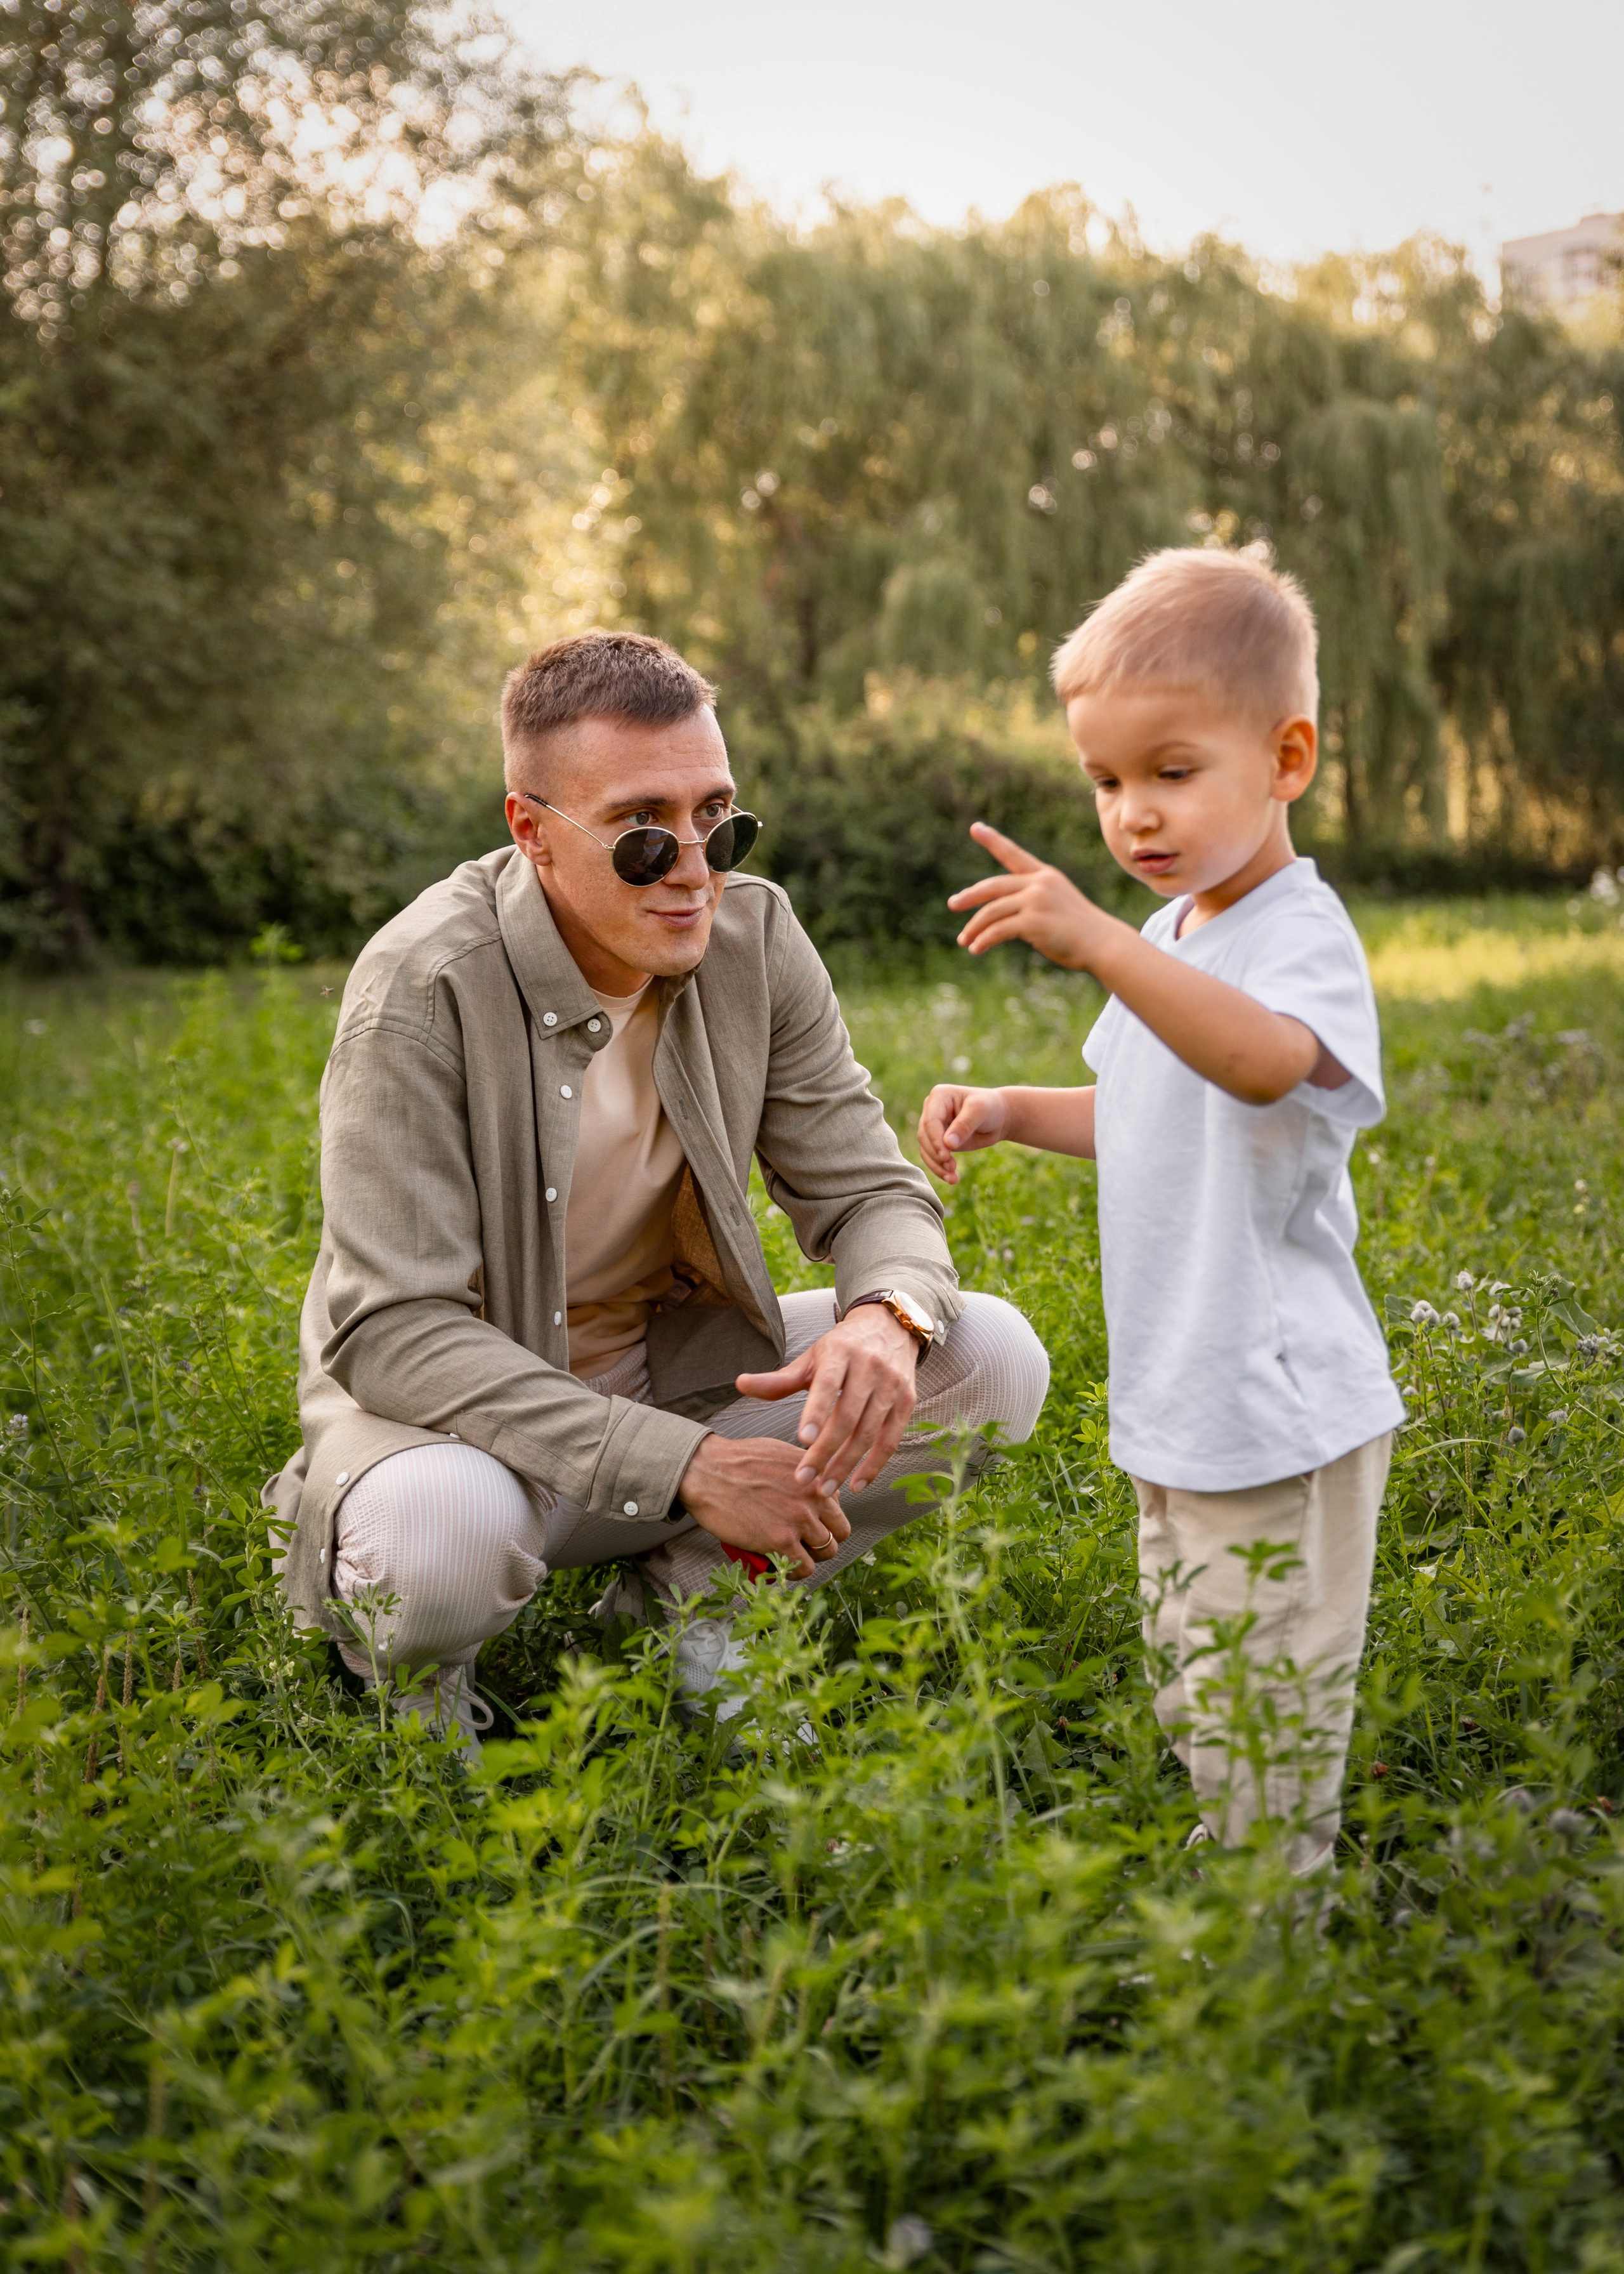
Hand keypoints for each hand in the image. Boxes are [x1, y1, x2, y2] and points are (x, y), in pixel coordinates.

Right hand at [677, 1435, 851, 1579]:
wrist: (707, 1471)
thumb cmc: (738, 1461)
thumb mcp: (782, 1454)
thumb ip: (806, 1472)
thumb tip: (819, 1488)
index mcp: (816, 1476)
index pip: (838, 1506)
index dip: (825, 1517)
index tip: (811, 1523)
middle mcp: (814, 1498)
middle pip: (840, 1531)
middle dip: (825, 1539)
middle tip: (806, 1543)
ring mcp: (798, 1520)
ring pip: (827, 1551)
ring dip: (811, 1556)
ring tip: (793, 1555)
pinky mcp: (779, 1540)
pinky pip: (804, 1567)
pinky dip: (796, 1571)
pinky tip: (783, 1567)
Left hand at [735, 1304, 919, 1497]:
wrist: (889, 1327)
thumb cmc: (842, 1349)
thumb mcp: (811, 1359)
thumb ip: (779, 1379)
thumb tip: (740, 1384)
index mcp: (840, 1352)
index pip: (828, 1385)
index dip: (816, 1412)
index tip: (802, 1439)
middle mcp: (869, 1367)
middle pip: (848, 1416)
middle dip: (825, 1451)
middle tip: (804, 1479)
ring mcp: (891, 1385)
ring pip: (869, 1432)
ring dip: (847, 1464)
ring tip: (826, 1488)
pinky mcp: (907, 1401)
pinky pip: (891, 1439)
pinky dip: (875, 1465)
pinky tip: (857, 1484)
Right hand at [918, 1083, 1007, 1184]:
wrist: (998, 1117)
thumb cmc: (990, 1107)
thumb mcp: (980, 1111)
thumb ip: (964, 1125)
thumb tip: (948, 1144)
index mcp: (939, 1096)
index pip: (930, 1120)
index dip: (935, 1140)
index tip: (946, 1156)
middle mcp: (931, 1110)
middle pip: (924, 1136)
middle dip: (937, 1154)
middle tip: (952, 1168)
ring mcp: (933, 1126)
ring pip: (926, 1149)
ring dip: (937, 1165)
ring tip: (953, 1178)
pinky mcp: (937, 1141)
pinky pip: (932, 1157)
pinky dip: (940, 1169)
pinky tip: (952, 1179)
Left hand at [947, 821, 1120, 969]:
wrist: (1102, 943)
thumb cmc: (1080, 930)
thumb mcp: (1056, 906)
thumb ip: (1030, 903)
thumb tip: (999, 917)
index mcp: (1045, 876)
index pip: (1013, 854)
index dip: (992, 840)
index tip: (975, 827)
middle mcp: (1039, 883)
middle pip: (992, 887)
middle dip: (969, 896)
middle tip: (953, 904)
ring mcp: (1035, 901)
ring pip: (991, 911)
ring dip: (974, 928)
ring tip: (964, 942)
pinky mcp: (1032, 922)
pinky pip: (997, 930)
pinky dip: (983, 940)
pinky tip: (975, 949)